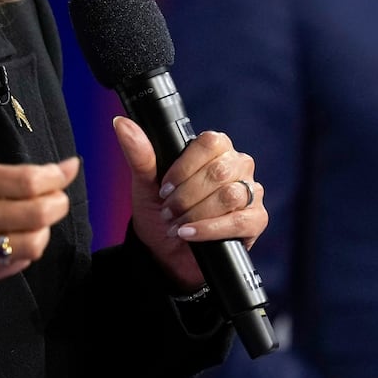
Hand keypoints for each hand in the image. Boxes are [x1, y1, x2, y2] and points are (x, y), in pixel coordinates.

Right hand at [0, 157, 80, 283]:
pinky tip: (19, 237)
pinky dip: (27, 248)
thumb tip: (43, 173)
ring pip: (34, 242)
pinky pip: (17, 263)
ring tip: (38, 220)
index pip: (28, 180)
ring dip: (46, 229)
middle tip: (58, 196)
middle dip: (59, 202)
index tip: (69, 168)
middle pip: (38, 212)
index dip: (58, 174)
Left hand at [112, 116, 267, 290]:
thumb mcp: (146, 185)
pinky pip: (240, 221)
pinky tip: (190, 234)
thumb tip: (121, 123)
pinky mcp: (256, 220)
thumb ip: (139, 154)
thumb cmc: (161, 212)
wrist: (166, 253)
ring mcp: (250, 192)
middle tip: (168, 211)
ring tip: (177, 224)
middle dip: (187, 196)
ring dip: (196, 213)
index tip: (164, 188)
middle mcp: (237, 165)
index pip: (210, 143)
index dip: (184, 167)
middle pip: (219, 171)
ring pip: (229, 195)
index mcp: (215, 149)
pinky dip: (210, 229)